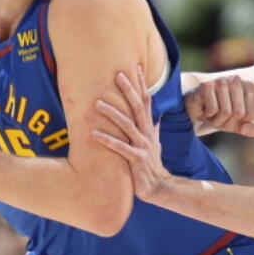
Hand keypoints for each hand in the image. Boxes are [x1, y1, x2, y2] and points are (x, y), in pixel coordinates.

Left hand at [94, 67, 173, 200]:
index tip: (135, 68)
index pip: (146, 101)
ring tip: (97, 103)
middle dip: (128, 90)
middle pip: (138, 107)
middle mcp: (146, 133)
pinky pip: (120, 148)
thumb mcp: (155, 143)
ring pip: (127, 125)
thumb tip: (157, 116)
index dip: (141, 85)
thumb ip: (154, 128)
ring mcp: (142, 146)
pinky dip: (107, 140)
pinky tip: (93, 134)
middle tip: (118, 75)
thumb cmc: (153, 164)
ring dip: (112, 113)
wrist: (159, 186)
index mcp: (149, 128)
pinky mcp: (136, 160)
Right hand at [184, 75, 253, 136]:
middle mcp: (235, 79)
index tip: (228, 118)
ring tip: (209, 114)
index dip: (238, 122)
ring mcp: (221, 80)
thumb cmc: (214, 115)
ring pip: (226, 111)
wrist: (191, 111)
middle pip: (239, 113)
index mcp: (246, 86)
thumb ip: (246, 127)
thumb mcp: (233, 124)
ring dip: (216, 119)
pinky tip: (202, 108)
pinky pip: (213, 109)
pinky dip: (207, 114)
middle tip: (216, 118)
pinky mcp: (206, 84)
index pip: (249, 115)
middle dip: (226, 122)